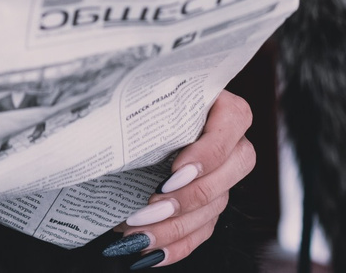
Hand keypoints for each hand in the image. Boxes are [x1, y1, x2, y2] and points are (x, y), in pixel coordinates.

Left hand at [105, 89, 257, 265]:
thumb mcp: (146, 94)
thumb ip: (145, 101)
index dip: (207, 151)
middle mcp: (231, 140)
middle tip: (152, 204)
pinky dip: (178, 245)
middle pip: (232, 170)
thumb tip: (111, 123)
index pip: (234, 120)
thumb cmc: (142, 100)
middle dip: (189, 195)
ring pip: (215, 205)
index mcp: (220, 102)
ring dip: (175, 226)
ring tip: (139, 234)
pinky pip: (204, 230)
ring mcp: (224, 175)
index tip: (174, 170)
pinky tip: (152, 252)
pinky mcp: (211, 204)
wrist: (133, 120)